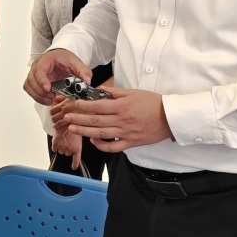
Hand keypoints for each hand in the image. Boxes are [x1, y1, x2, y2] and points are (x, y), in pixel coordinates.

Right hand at [23, 49, 92, 105]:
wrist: (60, 57)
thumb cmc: (65, 58)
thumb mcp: (76, 63)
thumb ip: (83, 72)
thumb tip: (87, 82)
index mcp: (46, 60)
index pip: (39, 70)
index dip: (41, 80)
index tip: (48, 89)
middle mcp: (36, 66)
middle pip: (31, 80)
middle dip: (40, 92)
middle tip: (52, 97)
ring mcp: (33, 74)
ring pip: (28, 86)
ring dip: (37, 96)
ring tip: (49, 100)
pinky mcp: (34, 81)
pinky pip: (29, 90)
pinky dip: (36, 96)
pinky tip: (46, 99)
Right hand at [49, 125, 83, 169]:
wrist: (67, 121)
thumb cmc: (75, 126)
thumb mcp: (80, 136)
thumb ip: (77, 144)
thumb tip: (74, 149)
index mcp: (77, 148)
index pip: (76, 160)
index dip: (75, 164)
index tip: (74, 167)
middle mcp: (69, 149)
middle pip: (67, 154)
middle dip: (68, 149)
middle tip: (69, 141)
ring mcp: (62, 147)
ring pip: (60, 151)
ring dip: (61, 147)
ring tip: (64, 139)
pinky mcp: (55, 144)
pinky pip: (54, 149)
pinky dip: (55, 146)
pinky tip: (58, 141)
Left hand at [50, 87, 172, 152]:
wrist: (170, 117)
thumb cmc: (154, 103)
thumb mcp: (134, 92)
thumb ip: (116, 92)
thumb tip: (100, 89)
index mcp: (122, 107)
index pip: (98, 106)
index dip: (84, 106)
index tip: (74, 105)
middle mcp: (122, 121)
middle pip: (95, 121)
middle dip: (78, 119)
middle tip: (66, 118)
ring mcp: (126, 133)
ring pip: (101, 134)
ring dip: (84, 132)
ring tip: (72, 129)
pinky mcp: (131, 142)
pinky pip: (113, 147)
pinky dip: (102, 146)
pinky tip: (93, 141)